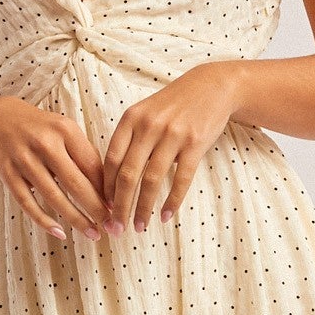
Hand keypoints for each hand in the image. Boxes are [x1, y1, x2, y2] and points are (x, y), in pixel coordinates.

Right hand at [0, 96, 117, 242]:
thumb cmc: (40, 128)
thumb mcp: (63, 130)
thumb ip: (83, 154)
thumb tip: (106, 190)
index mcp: (64, 130)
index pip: (91, 165)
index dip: (106, 190)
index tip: (118, 207)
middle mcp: (44, 143)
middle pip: (75, 183)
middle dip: (96, 209)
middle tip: (111, 227)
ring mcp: (23, 159)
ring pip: (53, 196)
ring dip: (76, 219)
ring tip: (92, 233)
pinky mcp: (6, 173)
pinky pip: (27, 202)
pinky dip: (44, 220)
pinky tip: (60, 232)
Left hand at [102, 61, 243, 229]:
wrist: (211, 87)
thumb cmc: (173, 105)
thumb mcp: (145, 114)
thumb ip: (128, 140)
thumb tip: (112, 181)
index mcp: (131, 120)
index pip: (111, 160)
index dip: (105, 188)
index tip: (104, 208)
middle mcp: (149, 127)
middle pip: (127, 175)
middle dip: (119, 206)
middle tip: (116, 228)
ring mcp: (172, 135)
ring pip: (152, 181)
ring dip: (143, 208)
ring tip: (139, 226)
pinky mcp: (195, 144)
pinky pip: (180, 179)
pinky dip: (171, 201)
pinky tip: (165, 216)